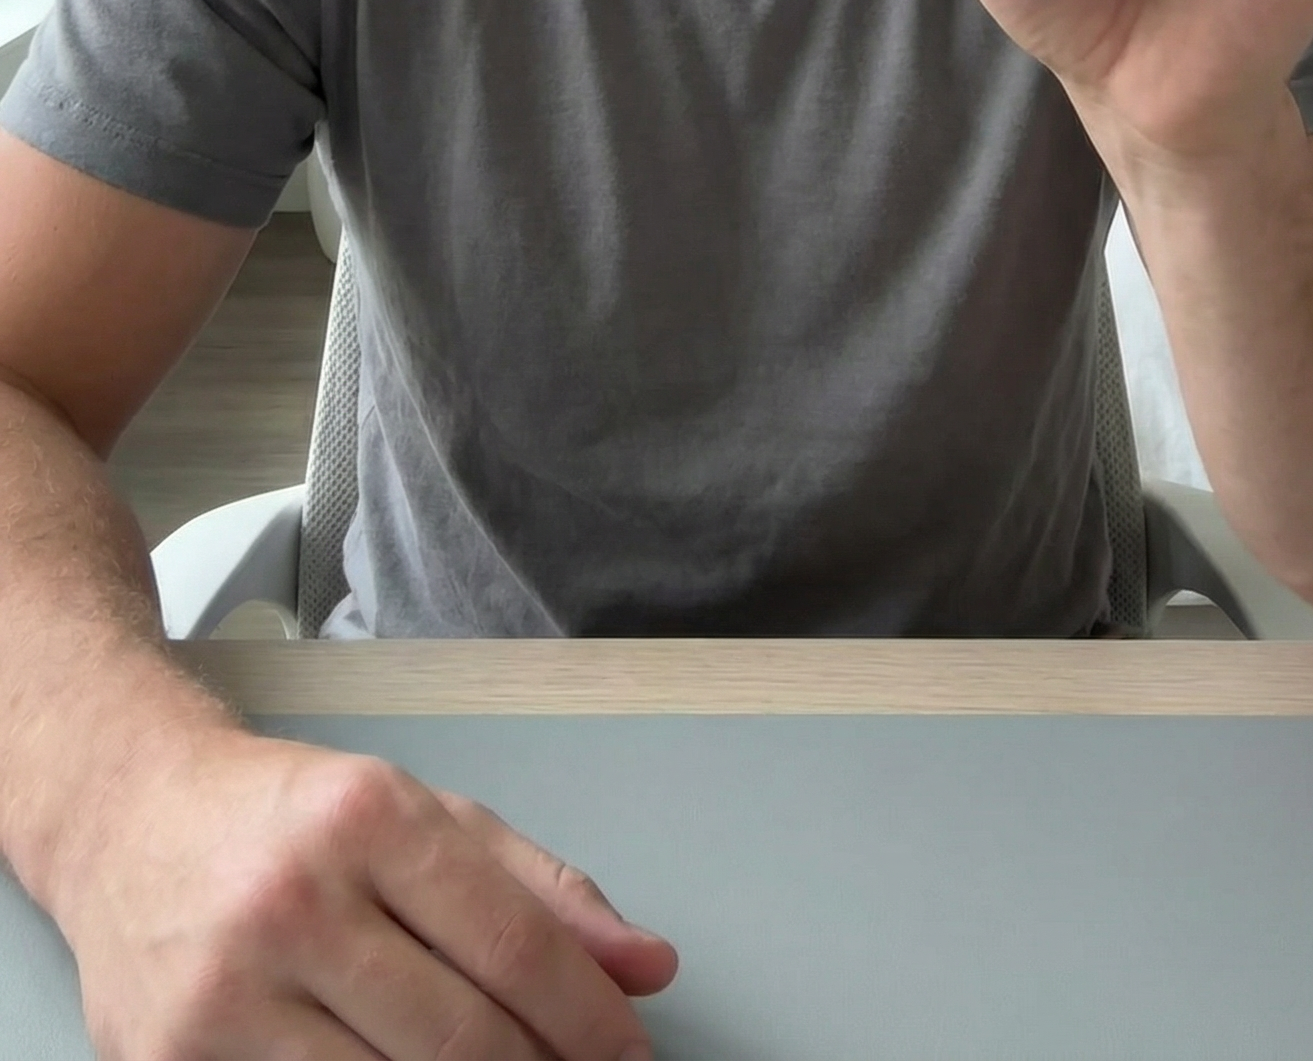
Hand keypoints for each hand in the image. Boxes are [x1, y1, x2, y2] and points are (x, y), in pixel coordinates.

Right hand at [53, 722, 675, 1059]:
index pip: (511, 945)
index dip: (588, 1017)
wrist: (126, 818)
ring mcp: (224, 991)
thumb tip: (646, 966)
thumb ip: (540, 889)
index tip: (627, 1054)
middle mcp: (291, 899)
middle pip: (459, 1037)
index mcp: (365, 819)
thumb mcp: (422, 815)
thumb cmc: (285, 819)